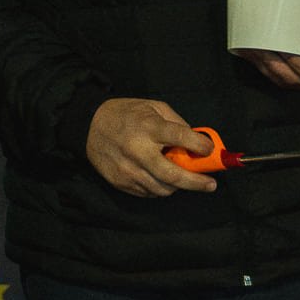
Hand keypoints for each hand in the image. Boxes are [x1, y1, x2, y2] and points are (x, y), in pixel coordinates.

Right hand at [85, 97, 219, 197]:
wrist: (88, 126)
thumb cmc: (125, 114)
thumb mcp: (152, 107)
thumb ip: (176, 123)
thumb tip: (197, 142)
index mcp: (148, 127)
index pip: (182, 138)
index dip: (201, 146)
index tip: (210, 150)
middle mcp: (139, 150)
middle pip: (175, 175)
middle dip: (197, 182)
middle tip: (210, 184)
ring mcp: (129, 170)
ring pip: (163, 189)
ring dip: (177, 186)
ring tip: (180, 177)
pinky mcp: (121, 182)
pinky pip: (149, 193)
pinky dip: (159, 187)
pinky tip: (159, 177)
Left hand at [238, 0, 299, 89]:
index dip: (298, 64)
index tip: (285, 50)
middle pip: (294, 79)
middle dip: (273, 65)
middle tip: (258, 47)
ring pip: (281, 79)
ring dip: (263, 65)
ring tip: (249, 48)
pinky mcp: (295, 75)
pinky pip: (275, 75)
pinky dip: (260, 64)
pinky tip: (248, 52)